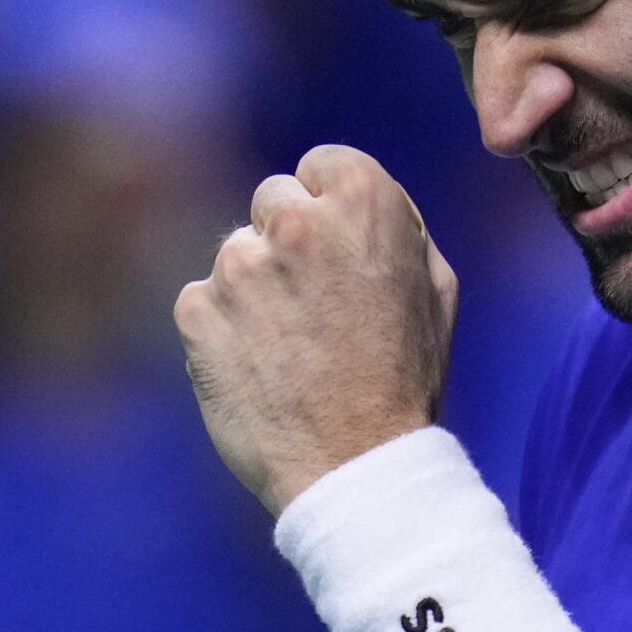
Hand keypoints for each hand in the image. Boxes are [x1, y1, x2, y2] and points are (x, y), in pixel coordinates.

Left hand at [176, 145, 458, 514]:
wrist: (356, 466)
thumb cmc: (405, 377)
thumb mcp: (435, 285)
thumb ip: (393, 225)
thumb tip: (348, 200)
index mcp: (363, 199)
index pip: (320, 164)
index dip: (329, 208)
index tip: (336, 249)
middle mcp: (295, 220)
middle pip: (272, 200)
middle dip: (287, 240)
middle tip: (315, 305)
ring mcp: (239, 266)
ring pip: (236, 255)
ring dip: (254, 290)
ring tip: (290, 348)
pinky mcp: (196, 312)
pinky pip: (202, 303)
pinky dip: (222, 332)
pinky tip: (258, 369)